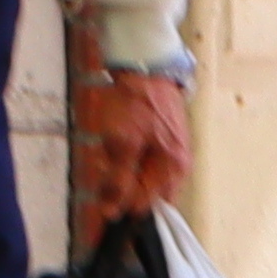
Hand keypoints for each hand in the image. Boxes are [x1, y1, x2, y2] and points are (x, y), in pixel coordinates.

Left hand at [74, 67, 193, 223]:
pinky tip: (114, 138)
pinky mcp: (161, 140)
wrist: (145, 66)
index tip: (99, 203)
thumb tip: (112, 211)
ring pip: (139, 175)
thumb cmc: (136, 101)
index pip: (145, 206)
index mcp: (172, 170)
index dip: (119, 206)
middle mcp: (177, 166)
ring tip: (109, 144)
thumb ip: (118, 179)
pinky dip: (123, 154)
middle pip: (143, 192)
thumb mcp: (121, 142)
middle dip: (119, 184)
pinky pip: (140, 159)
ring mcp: (170, 152)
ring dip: (119, 167)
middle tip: (104, 163)